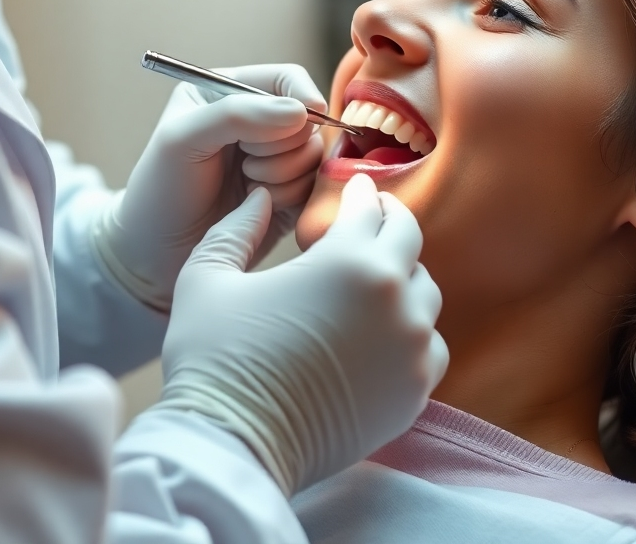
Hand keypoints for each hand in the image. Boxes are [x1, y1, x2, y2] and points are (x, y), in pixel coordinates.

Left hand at [92, 64, 325, 310]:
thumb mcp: (182, 138)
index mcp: (231, 93)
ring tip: (246, 185)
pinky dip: (291, 196)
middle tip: (243, 163)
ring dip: (284, 174)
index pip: (287, 79)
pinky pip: (314, 188)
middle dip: (281, 146)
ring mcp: (277, 159)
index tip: (306, 116)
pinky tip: (259, 206)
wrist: (156, 254)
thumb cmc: (160, 189)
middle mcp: (259, 122)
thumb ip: (236, 115)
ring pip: (314, 156)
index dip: (302, 96)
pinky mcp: (289, 194)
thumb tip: (300, 111)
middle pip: (308, 120)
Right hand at [152, 174, 448, 495]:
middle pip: (408, 239)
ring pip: (424, 292)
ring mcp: (409, 348)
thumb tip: (262, 199)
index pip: (369, 207)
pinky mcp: (414, 392)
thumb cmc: (214, 357)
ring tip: (372, 278)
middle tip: (371, 216)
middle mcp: (391, 298)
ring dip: (401, 276)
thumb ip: (237, 228)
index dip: (359, 191)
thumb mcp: (206, 277)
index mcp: (346, 260)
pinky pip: (428, 345)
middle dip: (388, 220)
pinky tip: (383, 331)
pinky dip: (411, 331)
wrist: (232, 448)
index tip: (354, 186)